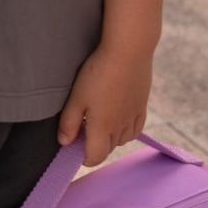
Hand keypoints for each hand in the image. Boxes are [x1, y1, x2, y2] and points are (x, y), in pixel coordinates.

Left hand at [57, 44, 153, 166]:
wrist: (129, 49)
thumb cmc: (98, 72)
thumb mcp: (76, 98)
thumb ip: (69, 123)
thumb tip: (64, 143)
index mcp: (102, 128)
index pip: (95, 157)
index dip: (84, 158)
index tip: (76, 148)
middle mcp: (120, 127)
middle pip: (108, 150)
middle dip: (95, 147)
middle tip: (83, 131)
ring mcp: (133, 117)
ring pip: (122, 140)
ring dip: (110, 139)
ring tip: (100, 124)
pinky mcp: (142, 105)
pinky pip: (136, 129)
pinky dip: (126, 131)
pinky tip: (118, 120)